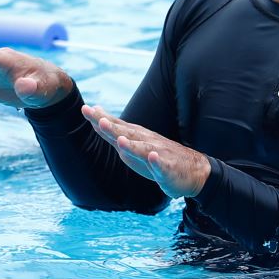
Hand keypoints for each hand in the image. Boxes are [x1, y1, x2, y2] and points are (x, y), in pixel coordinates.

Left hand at [82, 104, 209, 197]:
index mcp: (137, 137)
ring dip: (132, 144)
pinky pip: (162, 165)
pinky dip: (157, 161)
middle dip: (113, 127)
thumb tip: (97, 116)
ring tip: (120, 140)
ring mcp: (159, 154)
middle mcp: (147, 142)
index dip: (100, 118)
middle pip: (127, 134)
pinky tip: (153, 157)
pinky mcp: (169, 169)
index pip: (117, 126)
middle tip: (98, 119)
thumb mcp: (134, 143)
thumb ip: (115, 131)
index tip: (85, 109)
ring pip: (143, 149)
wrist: (192, 169)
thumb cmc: (158, 156)